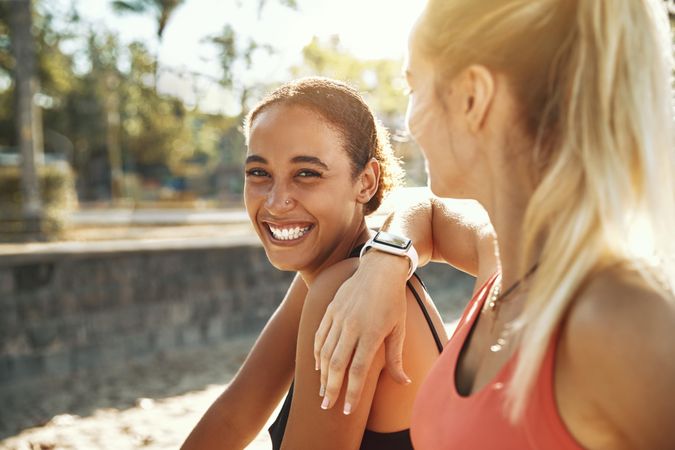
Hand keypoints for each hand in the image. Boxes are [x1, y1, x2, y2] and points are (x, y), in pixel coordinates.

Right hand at [313, 251, 409, 411]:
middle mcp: (352, 326)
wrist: (379, 269)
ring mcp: (339, 317)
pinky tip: (318, 367)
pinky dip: (317, 353)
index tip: (348, 410)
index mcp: (371, 333)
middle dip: (331, 388)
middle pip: (337, 365)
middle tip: (327, 406)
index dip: (352, 393)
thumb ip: (396, 358)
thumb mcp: (399, 329)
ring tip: (323, 391)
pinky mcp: (330, 310)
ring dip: (323, 374)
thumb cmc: (394, 301)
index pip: (357, 371)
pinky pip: (320, 336)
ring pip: (325, 352)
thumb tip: (403, 383)